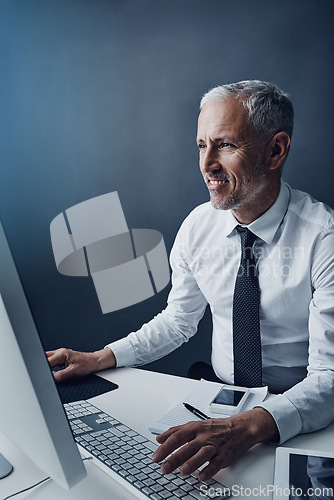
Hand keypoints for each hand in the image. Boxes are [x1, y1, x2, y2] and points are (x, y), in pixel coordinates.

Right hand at [46, 347, 115, 381]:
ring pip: (48, 359)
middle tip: (45, 374)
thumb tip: (51, 379)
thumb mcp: (73, 372)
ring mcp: (60, 355)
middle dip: (43, 366)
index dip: (43, 369)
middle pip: (44, 358)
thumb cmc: (87, 364)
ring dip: (47, 366)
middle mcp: (60, 352)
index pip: (46, 361)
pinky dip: (50, 367)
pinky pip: (52, 362)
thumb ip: (60, 375)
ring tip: (50, 373)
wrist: (94, 362)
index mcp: (61, 354)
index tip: (42, 376)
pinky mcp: (62, 358)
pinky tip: (53, 372)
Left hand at [152, 407, 278, 480]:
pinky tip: (202, 477)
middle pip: (187, 447)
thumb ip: (176, 430)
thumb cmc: (216, 427)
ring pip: (202, 454)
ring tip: (182, 471)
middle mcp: (204, 436)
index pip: (177, 437)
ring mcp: (214, 446)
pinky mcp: (224, 456)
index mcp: (195, 428)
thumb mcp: (195, 424)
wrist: (240, 428)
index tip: (156, 456)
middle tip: (164, 467)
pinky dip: (209, 471)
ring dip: (191, 463)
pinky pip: (216, 464)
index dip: (165, 447)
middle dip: (174, 458)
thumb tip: (159, 437)